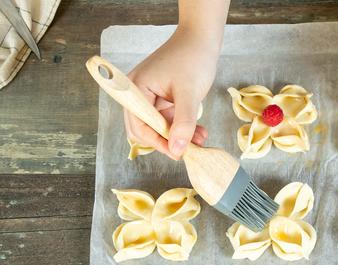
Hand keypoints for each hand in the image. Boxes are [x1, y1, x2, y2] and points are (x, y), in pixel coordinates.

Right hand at [123, 27, 218, 159]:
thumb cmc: (193, 58)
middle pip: (145, 129)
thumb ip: (183, 122)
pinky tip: (198, 131)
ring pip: (158, 127)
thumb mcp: (189, 93)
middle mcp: (138, 94)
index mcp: (136, 89)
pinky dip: (181, 127)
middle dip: (167, 141)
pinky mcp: (161, 98)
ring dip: (177, 136)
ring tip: (199, 139)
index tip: (177, 153)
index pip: (139, 126)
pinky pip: (167, 119)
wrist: (201, 38)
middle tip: (188, 149)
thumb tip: (177, 149)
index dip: (157, 142)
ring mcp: (149, 96)